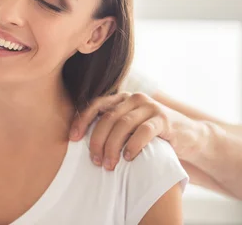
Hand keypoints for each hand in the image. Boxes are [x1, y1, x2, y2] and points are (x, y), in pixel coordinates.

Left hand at [69, 92, 204, 169]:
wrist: (189, 135)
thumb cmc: (152, 134)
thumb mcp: (129, 127)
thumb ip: (111, 126)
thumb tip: (80, 141)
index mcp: (121, 98)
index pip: (95, 105)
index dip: (82, 120)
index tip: (72, 138)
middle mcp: (133, 98)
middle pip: (107, 118)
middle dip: (97, 140)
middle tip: (95, 160)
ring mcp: (149, 106)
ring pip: (123, 124)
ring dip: (113, 146)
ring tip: (109, 164)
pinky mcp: (164, 119)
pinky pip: (143, 131)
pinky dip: (133, 145)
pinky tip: (128, 158)